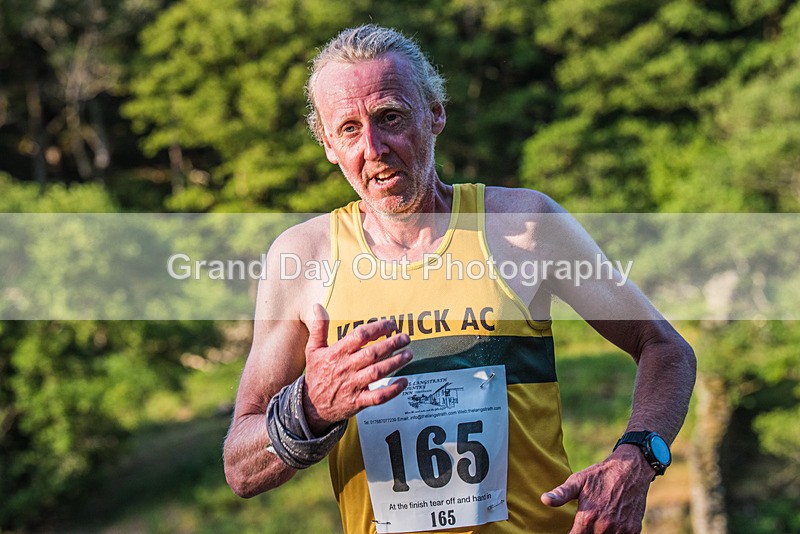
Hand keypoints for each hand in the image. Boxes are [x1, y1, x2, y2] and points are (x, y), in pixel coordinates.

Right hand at [303, 303, 412, 434]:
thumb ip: (319, 327)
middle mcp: (346, 368)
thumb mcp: (313, 349)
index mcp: (337, 353)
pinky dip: (392, 390)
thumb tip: (318, 306)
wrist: (310, 406)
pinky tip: (403, 382)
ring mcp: (352, 385)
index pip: (360, 335)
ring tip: (408, 354)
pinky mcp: (358, 401)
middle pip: (372, 353)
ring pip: (377, 372)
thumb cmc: (315, 374)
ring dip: (395, 363)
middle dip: (392, 343)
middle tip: (405, 338)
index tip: (391, 324)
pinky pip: (378, 397)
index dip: (378, 328)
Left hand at [540, 446, 653, 532]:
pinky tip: (610, 525)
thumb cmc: (600, 475)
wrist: (630, 469)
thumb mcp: (578, 480)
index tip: (571, 529)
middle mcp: (604, 526)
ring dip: (599, 533)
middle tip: (586, 521)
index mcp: (587, 517)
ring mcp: (620, 530)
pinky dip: (614, 533)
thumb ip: (561, 494)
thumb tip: (544, 500)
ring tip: (597, 521)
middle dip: (585, 533)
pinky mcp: (633, 531)